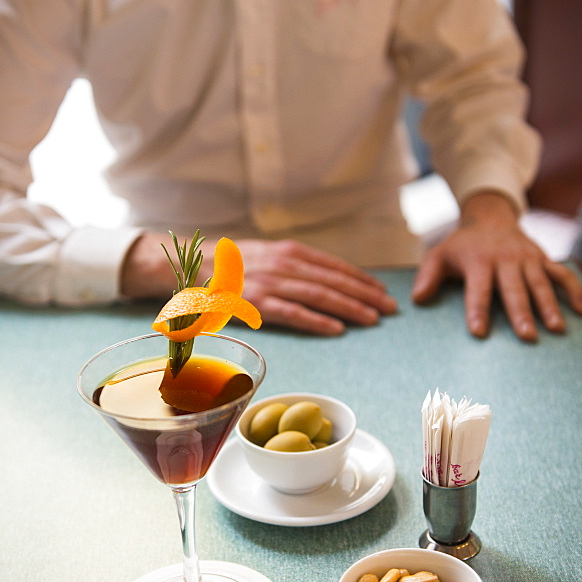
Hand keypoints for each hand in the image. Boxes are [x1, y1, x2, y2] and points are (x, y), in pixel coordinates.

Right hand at [121, 234, 396, 334]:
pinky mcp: (255, 302)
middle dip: (365, 294)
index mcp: (289, 251)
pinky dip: (316, 320)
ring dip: (350, 307)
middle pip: (334, 280)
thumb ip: (297, 268)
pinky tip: (338, 329)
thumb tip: (332, 282)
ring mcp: (270, 283)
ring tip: (373, 319)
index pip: (334, 266)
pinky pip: (292, 313)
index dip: (361, 279)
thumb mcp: (269, 257)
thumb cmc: (234, 268)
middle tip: (390, 309)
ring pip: (319, 295)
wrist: (190, 267)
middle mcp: (284, 264)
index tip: (383, 292)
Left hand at [411, 192, 581, 340]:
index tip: (478, 332)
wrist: (490, 217)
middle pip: (513, 288)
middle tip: (526, 336)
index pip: (477, 288)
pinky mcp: (543, 259)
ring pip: (540, 283)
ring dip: (549, 305)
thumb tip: (417, 299)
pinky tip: (580, 312)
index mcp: (478, 260)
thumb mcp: (439, 254)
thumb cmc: (462, 245)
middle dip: (520, 311)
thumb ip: (427, 276)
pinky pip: (561, 274)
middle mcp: (505, 259)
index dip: (477, 310)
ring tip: (555, 328)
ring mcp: (527, 259)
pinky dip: (573, 291)